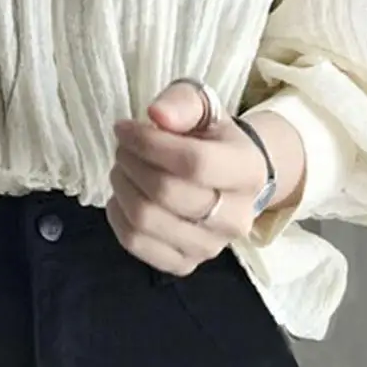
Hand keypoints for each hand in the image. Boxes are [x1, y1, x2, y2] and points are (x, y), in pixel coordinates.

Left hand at [107, 81, 265, 276]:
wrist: (226, 176)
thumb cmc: (210, 137)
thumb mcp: (203, 106)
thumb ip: (182, 103)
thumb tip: (157, 115)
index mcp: (248, 172)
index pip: (194, 163)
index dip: (149, 143)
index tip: (124, 128)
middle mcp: (236, 218)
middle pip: (166, 193)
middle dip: (131, 163)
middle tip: (123, 148)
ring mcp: (211, 246)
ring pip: (146, 220)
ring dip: (121, 187)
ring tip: (123, 168)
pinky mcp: (185, 264)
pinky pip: (136, 244)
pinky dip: (118, 217)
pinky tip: (123, 196)